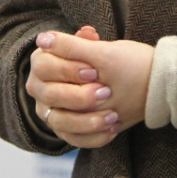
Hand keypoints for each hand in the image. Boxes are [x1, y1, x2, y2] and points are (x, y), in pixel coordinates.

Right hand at [31, 28, 153, 147]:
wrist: (136, 81)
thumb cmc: (113, 61)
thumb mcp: (99, 51)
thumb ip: (76, 44)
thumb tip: (46, 38)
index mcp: (43, 63)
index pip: (44, 66)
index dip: (67, 69)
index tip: (93, 71)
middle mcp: (41, 88)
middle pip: (50, 94)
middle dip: (79, 96)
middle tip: (105, 92)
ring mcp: (50, 111)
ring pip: (60, 121)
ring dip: (87, 120)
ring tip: (113, 116)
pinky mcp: (64, 130)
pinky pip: (73, 139)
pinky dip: (94, 136)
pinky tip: (112, 128)